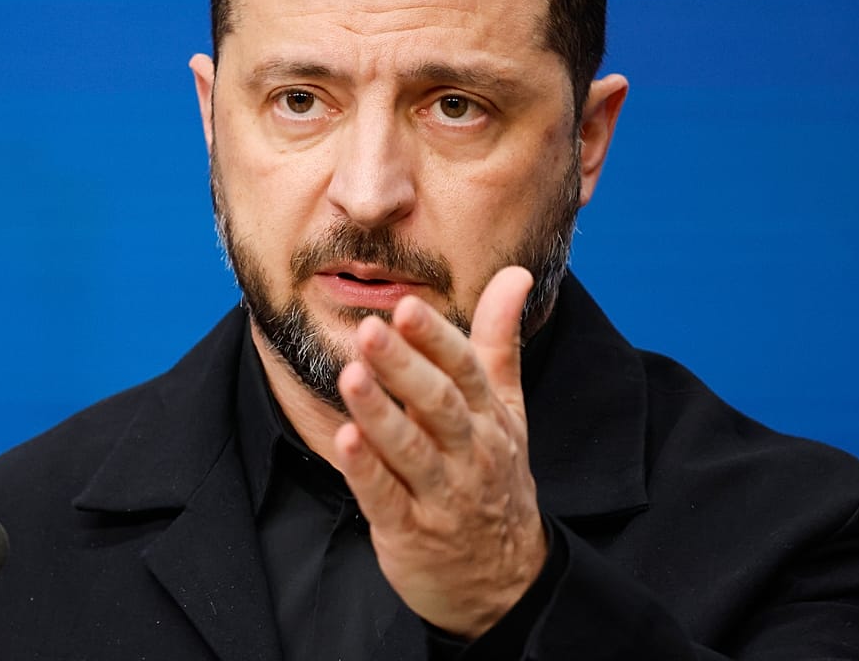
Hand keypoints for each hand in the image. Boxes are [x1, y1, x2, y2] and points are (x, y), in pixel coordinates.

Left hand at [333, 265, 545, 639]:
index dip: (436, 340)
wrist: (506, 583)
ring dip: (380, 413)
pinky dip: (366, 470)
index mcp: (489, 420)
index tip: (406, 307)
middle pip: (439, 405)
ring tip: (350, 376)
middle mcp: (470, 454)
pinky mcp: (411, 533)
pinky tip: (343, 440)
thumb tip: (515, 275)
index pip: (466, 371)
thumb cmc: (496, 480)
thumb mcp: (508, 411)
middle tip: (369, 330)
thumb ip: (499, 342)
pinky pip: (386, 499)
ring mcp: (442, 495)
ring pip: (410, 450)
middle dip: (404, 367)